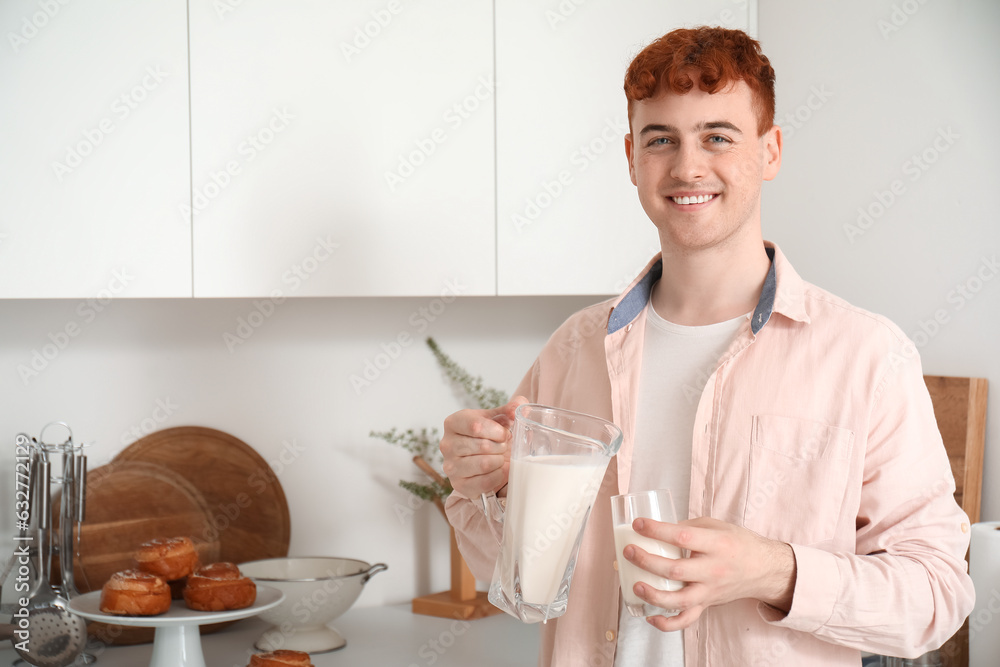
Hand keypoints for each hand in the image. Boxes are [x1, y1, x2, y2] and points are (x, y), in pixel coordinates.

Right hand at [439, 396, 527, 498]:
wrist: (486, 459)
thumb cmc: (491, 436)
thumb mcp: (499, 418)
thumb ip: (511, 408)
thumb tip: (520, 404)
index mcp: (453, 422)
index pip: (476, 426)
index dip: (497, 431)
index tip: (504, 433)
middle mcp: (447, 444)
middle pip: (482, 446)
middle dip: (501, 446)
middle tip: (503, 446)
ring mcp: (450, 466)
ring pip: (484, 464)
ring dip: (499, 461)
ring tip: (499, 457)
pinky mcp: (459, 485)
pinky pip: (485, 482)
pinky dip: (498, 476)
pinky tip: (498, 470)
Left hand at [622, 516, 795, 630]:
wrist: (763, 568)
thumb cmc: (737, 543)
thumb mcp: (716, 526)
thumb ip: (688, 527)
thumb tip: (658, 530)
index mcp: (716, 544)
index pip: (682, 536)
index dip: (657, 530)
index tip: (638, 524)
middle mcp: (713, 569)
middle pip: (676, 570)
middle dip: (647, 561)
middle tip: (629, 551)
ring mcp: (710, 590)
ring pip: (680, 600)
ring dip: (654, 595)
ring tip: (636, 586)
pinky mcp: (708, 604)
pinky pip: (687, 619)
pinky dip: (668, 623)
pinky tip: (651, 617)